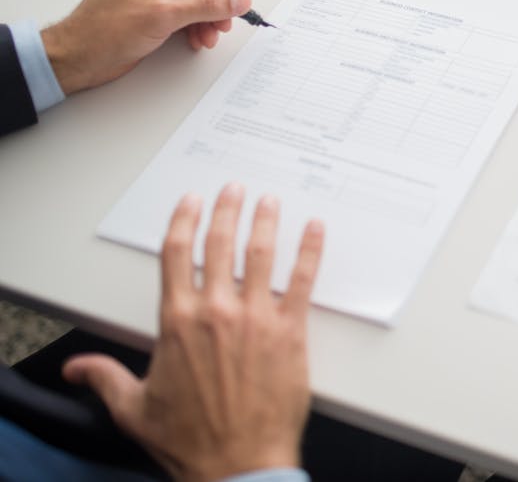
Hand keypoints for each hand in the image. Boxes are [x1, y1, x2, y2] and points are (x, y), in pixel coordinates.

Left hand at [41, 0, 252, 93]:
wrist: (76, 60)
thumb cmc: (103, 32)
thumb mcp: (162, 16)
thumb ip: (204, 5)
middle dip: (216, 4)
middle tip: (225, 21)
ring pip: (195, 0)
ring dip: (207, 19)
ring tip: (209, 36)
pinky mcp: (152, 13)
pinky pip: (185, 14)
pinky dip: (196, 27)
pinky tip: (197, 39)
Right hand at [63, 184, 324, 481]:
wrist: (236, 463)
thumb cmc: (189, 439)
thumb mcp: (134, 407)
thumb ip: (104, 377)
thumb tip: (76, 368)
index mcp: (177, 322)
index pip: (176, 254)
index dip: (184, 221)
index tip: (192, 201)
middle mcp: (215, 312)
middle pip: (219, 244)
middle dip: (226, 210)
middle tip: (234, 188)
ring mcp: (255, 318)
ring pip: (261, 254)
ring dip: (265, 221)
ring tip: (269, 200)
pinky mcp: (290, 331)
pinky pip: (302, 281)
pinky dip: (310, 251)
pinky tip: (316, 229)